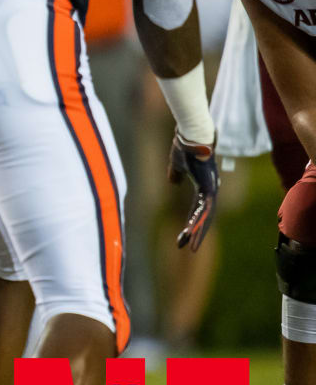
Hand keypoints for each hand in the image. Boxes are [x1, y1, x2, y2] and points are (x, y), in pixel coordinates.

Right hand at [168, 133, 218, 250]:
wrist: (192, 135)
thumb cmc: (185, 146)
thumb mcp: (175, 164)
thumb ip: (175, 174)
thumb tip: (173, 182)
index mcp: (202, 187)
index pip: (197, 210)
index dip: (191, 223)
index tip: (183, 236)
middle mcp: (210, 190)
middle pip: (204, 217)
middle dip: (196, 234)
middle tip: (190, 249)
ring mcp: (212, 189)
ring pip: (206, 216)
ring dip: (198, 233)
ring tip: (191, 247)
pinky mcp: (210, 188)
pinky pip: (205, 209)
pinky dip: (199, 221)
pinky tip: (192, 232)